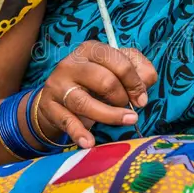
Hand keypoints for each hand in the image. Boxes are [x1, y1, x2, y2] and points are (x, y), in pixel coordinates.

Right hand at [34, 41, 156, 147]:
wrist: (60, 95)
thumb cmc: (96, 81)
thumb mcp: (118, 68)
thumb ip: (139, 71)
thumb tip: (144, 88)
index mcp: (91, 49)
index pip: (119, 63)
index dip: (135, 83)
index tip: (141, 98)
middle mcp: (71, 63)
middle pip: (105, 81)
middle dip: (123, 99)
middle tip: (129, 109)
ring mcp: (58, 84)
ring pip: (85, 103)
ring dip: (111, 116)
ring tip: (127, 122)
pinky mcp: (49, 106)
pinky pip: (67, 121)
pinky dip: (79, 133)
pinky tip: (89, 143)